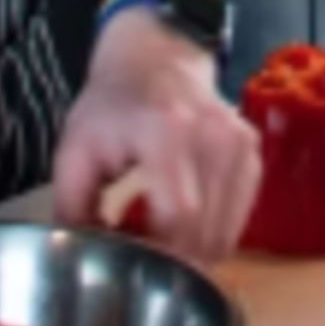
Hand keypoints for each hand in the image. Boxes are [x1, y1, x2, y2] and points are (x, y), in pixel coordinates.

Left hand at [51, 9, 260, 263]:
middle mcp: (213, 137)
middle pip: (207, 231)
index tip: (134, 266)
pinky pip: (238, 218)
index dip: (161, 253)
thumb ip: (73, 208)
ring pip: (226, 232)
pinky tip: (185, 221)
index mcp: (166, 132)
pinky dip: (212, 232)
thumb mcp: (75, 151)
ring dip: (194, 251)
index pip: (180, 215)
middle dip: (175, 260)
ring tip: (161, 237)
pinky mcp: (252, 152)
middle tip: (144, 259)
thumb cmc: (111, 105)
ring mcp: (240, 144)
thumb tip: (83, 259)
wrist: (155, 59)